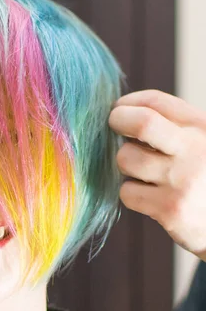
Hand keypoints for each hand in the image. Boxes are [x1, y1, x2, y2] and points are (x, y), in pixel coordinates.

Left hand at [108, 90, 205, 261]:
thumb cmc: (203, 178)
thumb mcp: (199, 142)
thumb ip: (171, 126)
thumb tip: (121, 111)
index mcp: (202, 127)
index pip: (156, 101)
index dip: (128, 103)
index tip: (119, 110)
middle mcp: (196, 150)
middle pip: (142, 122)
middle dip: (118, 120)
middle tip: (113, 125)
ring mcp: (182, 180)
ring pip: (126, 159)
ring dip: (125, 164)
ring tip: (141, 171)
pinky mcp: (170, 208)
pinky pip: (127, 192)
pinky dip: (131, 193)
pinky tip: (150, 197)